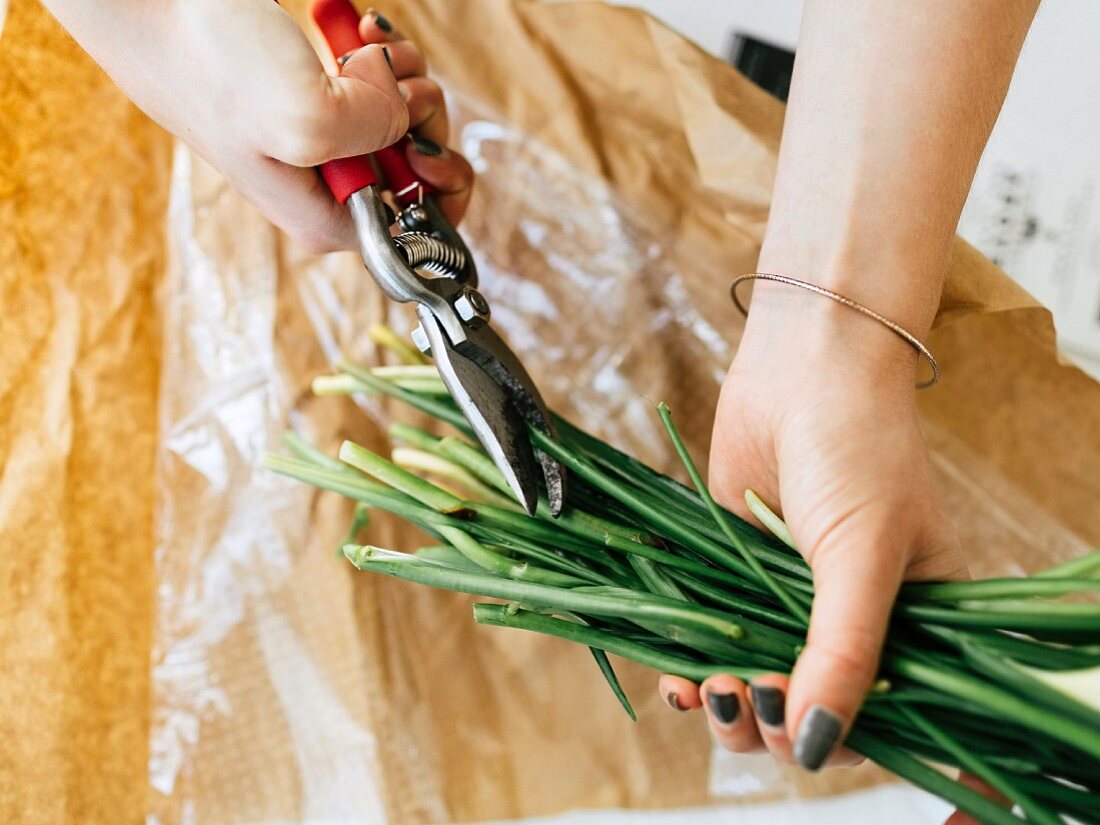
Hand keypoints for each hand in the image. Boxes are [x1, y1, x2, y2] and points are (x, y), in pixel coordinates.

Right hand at [45, 1, 472, 251]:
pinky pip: (383, 81)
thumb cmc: (214, 66)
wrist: (156, 5)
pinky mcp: (322, 95)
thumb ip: (377, 130)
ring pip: (408, 115)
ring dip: (406, 75)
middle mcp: (333, 188)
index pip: (423, 230)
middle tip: (392, 79)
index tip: (422, 144)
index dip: (442, 187)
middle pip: (423, 164)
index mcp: (330, 220)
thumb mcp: (307, 117)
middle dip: (423, 114)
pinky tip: (361, 29)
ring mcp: (327, 140)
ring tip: (367, 46)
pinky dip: (385, 53)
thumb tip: (402, 109)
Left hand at [659, 281, 966, 771]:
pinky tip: (677, 680)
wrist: (804, 364)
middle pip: (811, 710)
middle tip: (743, 699)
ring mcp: (791, 598)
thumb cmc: (857, 448)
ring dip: (729, 706)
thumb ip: (843, 651)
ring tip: (707, 691)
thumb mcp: (862, 555)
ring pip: (759, 683)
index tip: (793, 730)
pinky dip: (696, 666)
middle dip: (772, 723)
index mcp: (914, 623)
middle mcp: (852, 617)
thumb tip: (815, 746)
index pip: (881, 716)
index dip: (834, 738)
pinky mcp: (739, 574)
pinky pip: (716, 639)